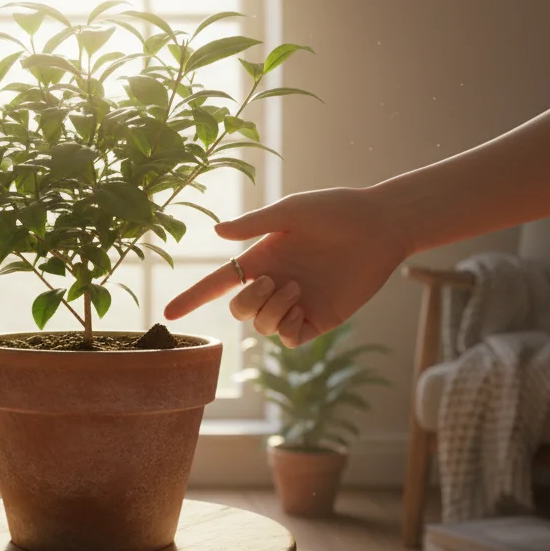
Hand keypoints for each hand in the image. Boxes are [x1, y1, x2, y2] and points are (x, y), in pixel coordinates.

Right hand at [163, 187, 411, 346]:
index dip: (193, 297)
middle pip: (238, 310)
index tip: (168, 313)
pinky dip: (286, 327)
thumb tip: (216, 233)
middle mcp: (275, 283)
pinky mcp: (320, 319)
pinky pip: (288, 340)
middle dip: (247, 301)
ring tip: (297, 288)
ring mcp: (297, 303)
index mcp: (262, 258)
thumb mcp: (290, 212)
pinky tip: (301, 307)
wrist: (380, 226)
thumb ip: (253, 224)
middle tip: (272, 281)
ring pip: (261, 326)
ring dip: (271, 310)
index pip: (219, 283)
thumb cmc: (336, 211)